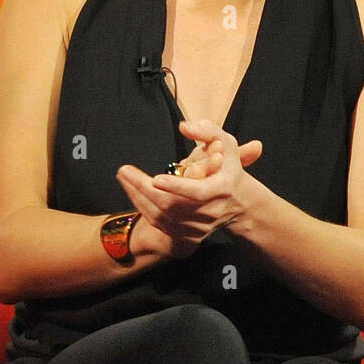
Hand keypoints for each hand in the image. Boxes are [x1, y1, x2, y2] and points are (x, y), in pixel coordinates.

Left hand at [115, 119, 263, 258]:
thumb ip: (208, 132)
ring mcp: (199, 227)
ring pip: (162, 216)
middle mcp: (211, 212)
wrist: (239, 203)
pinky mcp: (188, 236)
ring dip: (138, 197)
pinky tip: (133, 192)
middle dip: (144, 189)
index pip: (198, 192)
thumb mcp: (226, 145)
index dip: (177, 187)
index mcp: (222, 189)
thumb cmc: (228, 168)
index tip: (156, 178)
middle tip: (124, 171)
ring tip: (124, 178)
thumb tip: (185, 127)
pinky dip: (143, 208)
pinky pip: (159, 224)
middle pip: (172, 206)